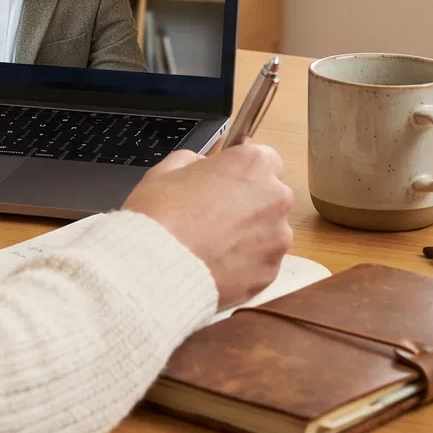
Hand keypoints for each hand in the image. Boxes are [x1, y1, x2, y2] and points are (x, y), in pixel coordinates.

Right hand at [122, 144, 293, 307]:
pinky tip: (216, 265)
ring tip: (212, 246)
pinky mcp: (270, 271)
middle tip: (214, 216)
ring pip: (268, 233)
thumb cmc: (160, 217)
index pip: (263, 161)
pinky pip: (261, 263)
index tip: (224, 184)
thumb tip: (203, 170)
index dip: (240, 174)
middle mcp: (275, 198)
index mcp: (253, 165)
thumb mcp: (168, 169)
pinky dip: (244, 264)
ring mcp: (276, 238)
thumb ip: (197, 163)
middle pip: (270, 197)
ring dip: (249, 236)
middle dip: (248, 205)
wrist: (155, 267)